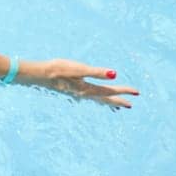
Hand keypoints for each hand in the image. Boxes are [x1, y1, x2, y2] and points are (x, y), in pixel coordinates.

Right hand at [18, 59, 139, 108]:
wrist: (39, 75)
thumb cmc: (58, 69)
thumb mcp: (79, 69)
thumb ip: (97, 72)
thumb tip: (115, 74)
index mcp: (88, 89)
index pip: (110, 91)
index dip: (124, 91)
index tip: (137, 92)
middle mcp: (84, 94)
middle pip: (105, 99)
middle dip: (118, 101)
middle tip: (130, 105)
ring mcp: (77, 93)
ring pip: (97, 99)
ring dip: (108, 102)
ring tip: (116, 106)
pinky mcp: (72, 90)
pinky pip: (90, 97)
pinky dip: (97, 98)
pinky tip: (94, 96)